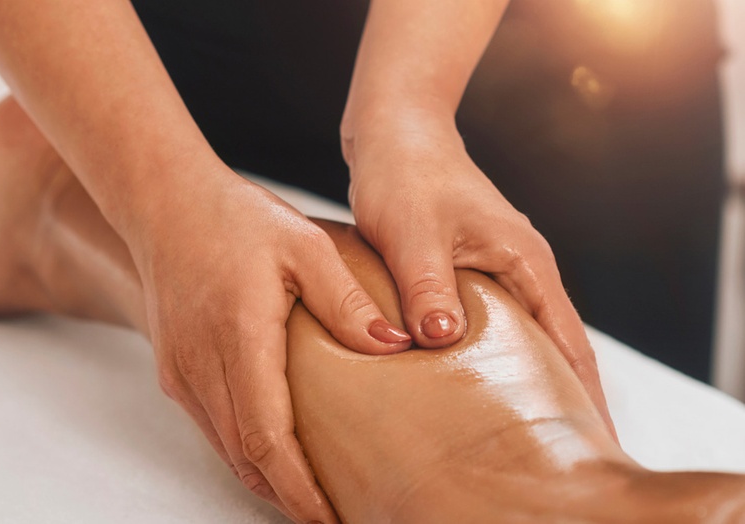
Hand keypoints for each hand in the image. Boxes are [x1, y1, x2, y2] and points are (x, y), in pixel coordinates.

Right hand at [130, 161, 410, 522]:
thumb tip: (394, 345)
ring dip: (266, 478)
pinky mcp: (174, 371)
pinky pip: (212, 427)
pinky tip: (276, 452)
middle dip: (287, 497)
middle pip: (245, 459)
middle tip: (334, 515)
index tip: (331, 518)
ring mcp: (181, 373)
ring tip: (311, 495)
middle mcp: (200, 367)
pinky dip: (245, 451)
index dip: (299, 489)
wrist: (166, 204)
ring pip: (225, 450)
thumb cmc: (235, 219)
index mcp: (237, 338)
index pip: (267, 438)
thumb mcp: (304, 245)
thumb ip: (346, 300)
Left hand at [345, 117, 616, 435]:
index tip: (592, 442)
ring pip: (524, 336)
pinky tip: (472, 383)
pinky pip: (493, 324)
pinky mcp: (471, 268)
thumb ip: (427, 283)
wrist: (395, 131)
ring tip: (518, 431)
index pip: (568, 341)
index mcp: (525, 260)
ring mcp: (499, 268)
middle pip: (556, 345)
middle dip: (561, 397)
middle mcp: (522, 267)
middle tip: (554, 452)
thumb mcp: (412, 229)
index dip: (581, 395)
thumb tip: (443, 338)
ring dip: (527, 378)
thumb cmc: (405, 172)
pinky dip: (492, 356)